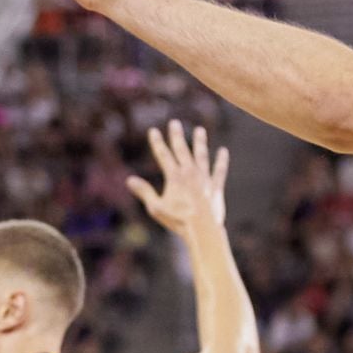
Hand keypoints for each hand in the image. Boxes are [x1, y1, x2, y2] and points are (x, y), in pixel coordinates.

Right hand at [128, 120, 227, 239]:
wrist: (203, 229)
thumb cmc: (178, 220)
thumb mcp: (156, 207)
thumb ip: (144, 192)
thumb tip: (129, 180)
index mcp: (174, 176)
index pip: (163, 154)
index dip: (157, 142)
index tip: (154, 130)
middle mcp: (190, 173)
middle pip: (182, 150)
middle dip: (177, 136)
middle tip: (175, 122)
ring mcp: (204, 178)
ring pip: (201, 156)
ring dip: (200, 142)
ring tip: (200, 130)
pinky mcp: (216, 187)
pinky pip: (219, 171)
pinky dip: (221, 161)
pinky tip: (223, 151)